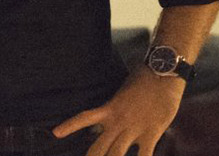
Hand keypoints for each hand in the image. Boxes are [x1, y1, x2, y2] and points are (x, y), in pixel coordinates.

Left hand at [51, 69, 183, 155]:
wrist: (163, 71)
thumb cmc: (143, 78)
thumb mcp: (122, 91)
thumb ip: (114, 107)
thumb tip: (107, 119)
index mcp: (109, 109)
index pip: (84, 118)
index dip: (69, 126)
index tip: (55, 133)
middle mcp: (118, 122)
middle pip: (99, 147)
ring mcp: (134, 129)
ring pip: (117, 154)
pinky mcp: (151, 133)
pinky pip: (144, 155)